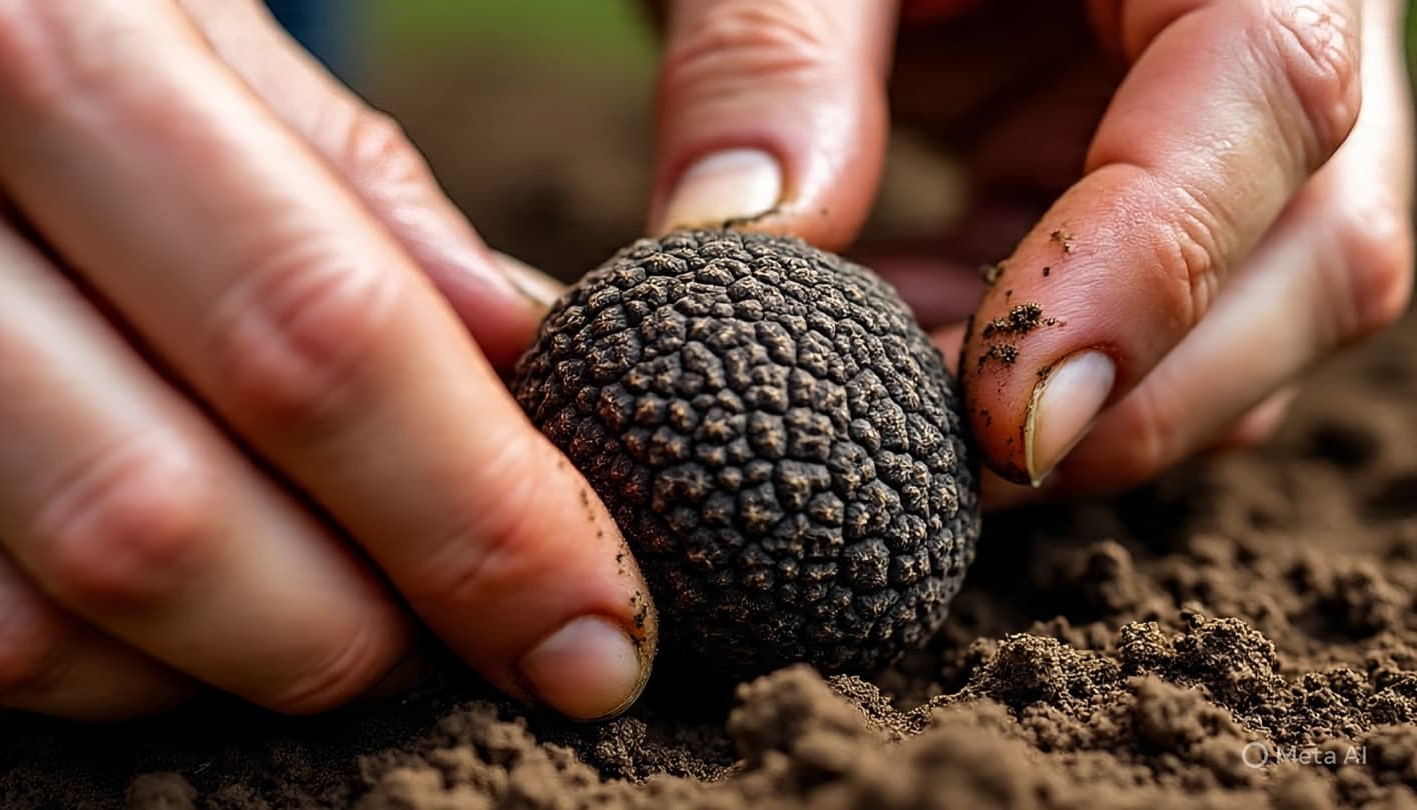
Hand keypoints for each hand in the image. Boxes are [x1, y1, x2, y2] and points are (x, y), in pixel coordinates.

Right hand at [0, 0, 653, 721]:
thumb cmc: (71, 11)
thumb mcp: (206, 15)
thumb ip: (349, 175)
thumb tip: (514, 345)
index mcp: (49, 42)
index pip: (309, 329)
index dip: (477, 512)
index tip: (594, 621)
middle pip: (156, 515)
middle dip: (366, 630)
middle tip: (492, 648)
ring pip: (41, 620)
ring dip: (246, 662)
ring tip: (367, 620)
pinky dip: (123, 672)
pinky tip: (217, 625)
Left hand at [647, 0, 1413, 499]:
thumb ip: (769, 55)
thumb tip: (738, 246)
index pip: (1270, 90)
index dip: (1150, 269)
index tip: (1004, 411)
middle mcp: (1259, 22)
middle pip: (1318, 248)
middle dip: (1139, 393)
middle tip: (948, 466)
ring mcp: (1205, 120)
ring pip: (1246, 319)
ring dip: (1071, 404)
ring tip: (888, 391)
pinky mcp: (1130, 179)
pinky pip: (1135, 323)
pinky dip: (1016, 373)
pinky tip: (898, 349)